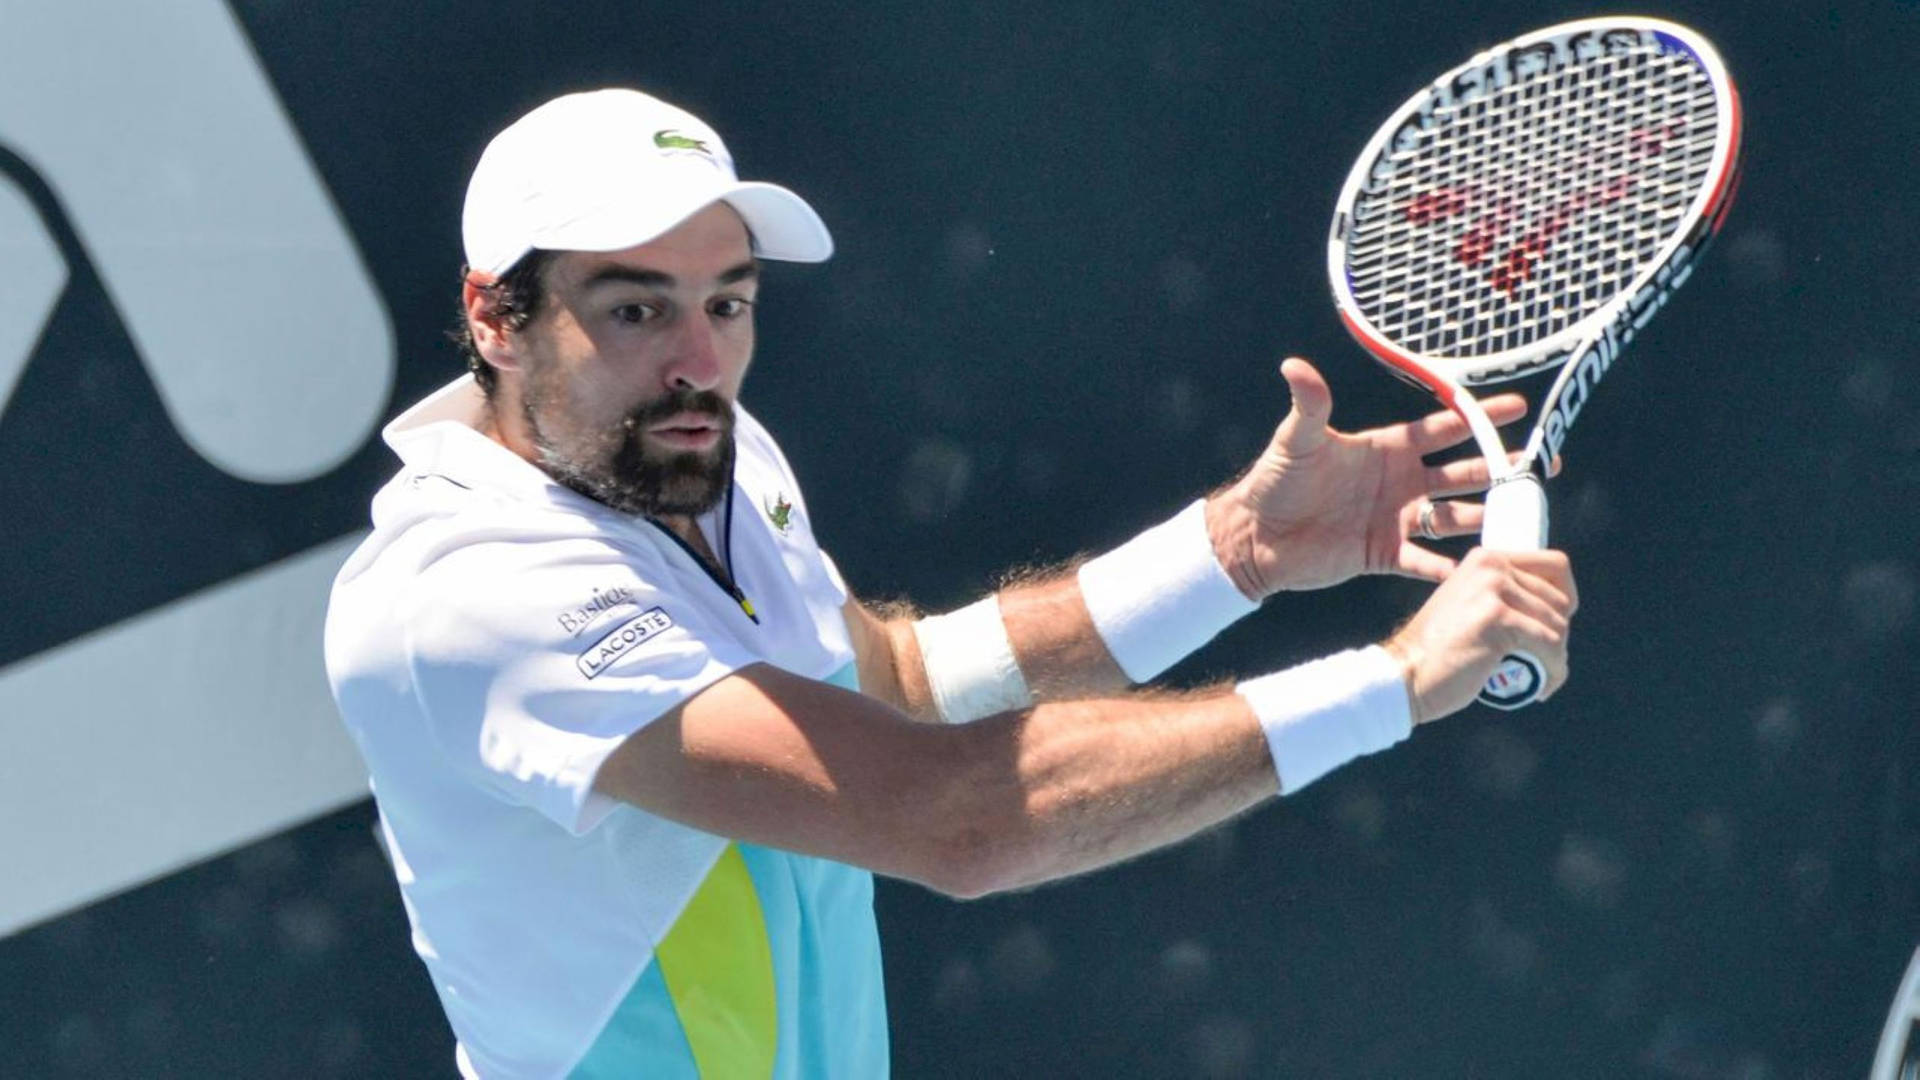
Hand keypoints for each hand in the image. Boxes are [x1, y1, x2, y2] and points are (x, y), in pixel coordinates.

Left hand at [1208, 357, 1528, 596]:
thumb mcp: (1296, 440)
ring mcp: (1397, 519)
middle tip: (1541, 464)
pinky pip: (1427, 563)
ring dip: (1486, 516)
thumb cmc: (1275, 482)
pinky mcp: (1385, 555)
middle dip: (1501, 468)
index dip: (1479, 417)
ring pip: (1454, 516)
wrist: (1255, 537)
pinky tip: (1481, 572)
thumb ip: (1308, 405)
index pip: (1444, 428)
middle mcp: (1401, 482)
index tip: (1517, 405)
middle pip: (1462, 473)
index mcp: (1387, 448)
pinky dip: (1451, 568)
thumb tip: (1294, 365)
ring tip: (1523, 518)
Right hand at [1380, 548, 1577, 723]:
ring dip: (1556, 657)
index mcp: (1486, 557)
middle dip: (1558, 636)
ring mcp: (1495, 589)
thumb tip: (1559, 606)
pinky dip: (1553, 671)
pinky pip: (1550, 645)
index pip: (1555, 566)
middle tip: (1540, 660)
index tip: (1552, 629)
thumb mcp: (1470, 604)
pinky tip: (1540, 687)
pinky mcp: (1499, 618)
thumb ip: (1502, 594)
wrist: (1404, 674)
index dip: (1566, 600)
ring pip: (1558, 625)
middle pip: (1561, 600)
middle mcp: (1492, 565)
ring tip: (1538, 676)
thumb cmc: (1438, 651)